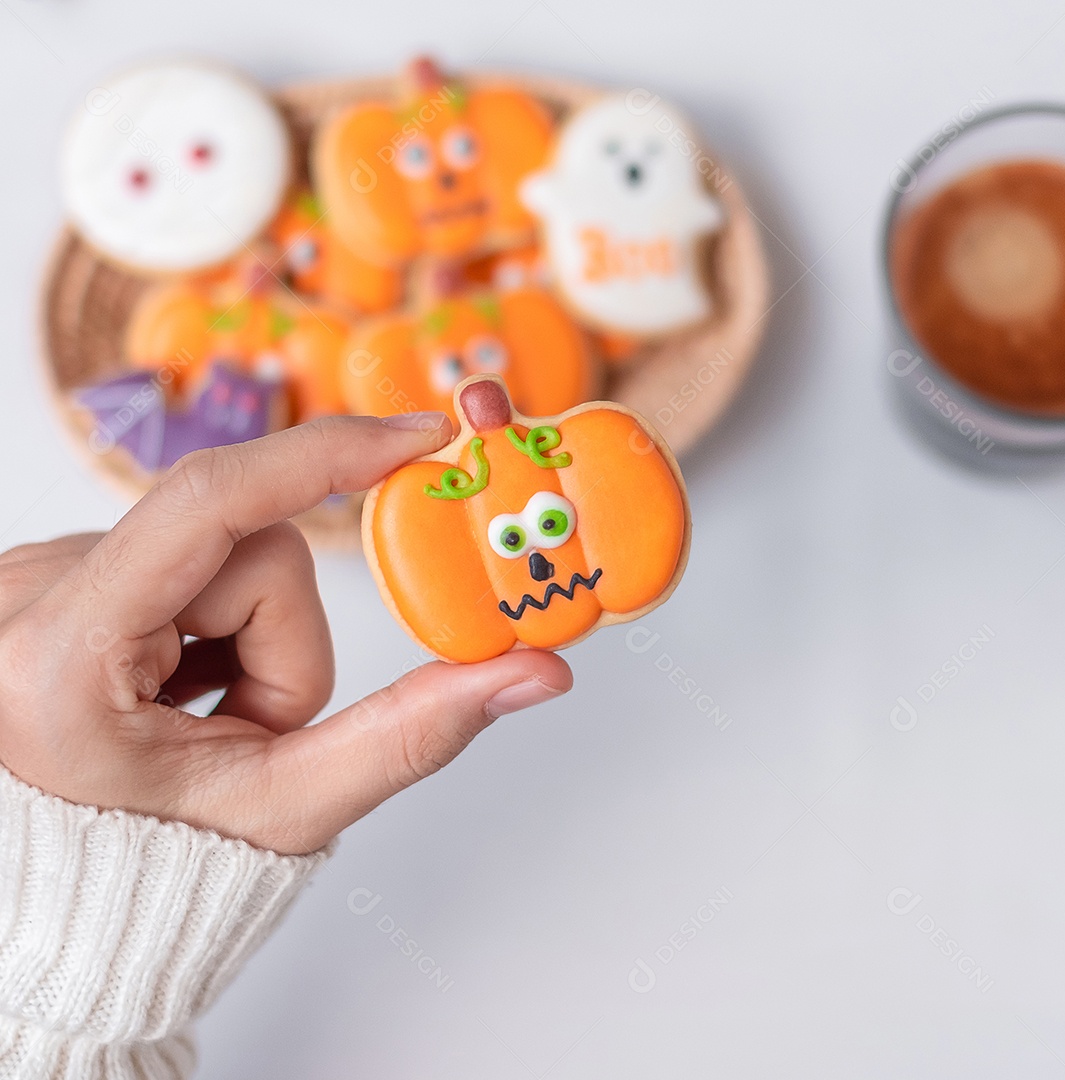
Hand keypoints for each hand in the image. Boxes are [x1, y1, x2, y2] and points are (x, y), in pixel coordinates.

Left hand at [0, 415, 571, 853]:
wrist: (64, 893)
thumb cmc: (154, 866)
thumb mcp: (288, 806)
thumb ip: (415, 734)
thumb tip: (532, 672)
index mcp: (66, 654)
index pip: (211, 502)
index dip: (328, 455)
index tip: (418, 437)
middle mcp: (28, 594)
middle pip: (241, 544)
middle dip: (282, 637)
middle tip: (246, 725)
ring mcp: (34, 575)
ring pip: (217, 547)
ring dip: (246, 633)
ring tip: (205, 713)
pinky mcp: (58, 570)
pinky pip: (179, 552)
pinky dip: (207, 620)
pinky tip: (176, 682)